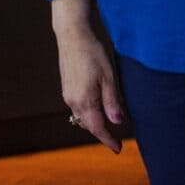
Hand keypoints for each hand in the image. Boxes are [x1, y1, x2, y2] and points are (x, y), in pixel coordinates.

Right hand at [51, 5, 127, 153]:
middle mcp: (72, 101)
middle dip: (101, 133)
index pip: (97, 128)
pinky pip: (77, 107)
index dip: (108, 140)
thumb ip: (112, 102)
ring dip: (94, 123)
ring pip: (82, 117)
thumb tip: (118, 123)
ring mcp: (67, 94)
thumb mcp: (109, 77)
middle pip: (88, 125)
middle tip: (116, 139)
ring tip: (108, 124)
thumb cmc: (93, 53)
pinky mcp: (66, 87)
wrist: (73, 35)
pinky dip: (88, 112)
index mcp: (84, 101)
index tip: (118, 149)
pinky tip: (97, 107)